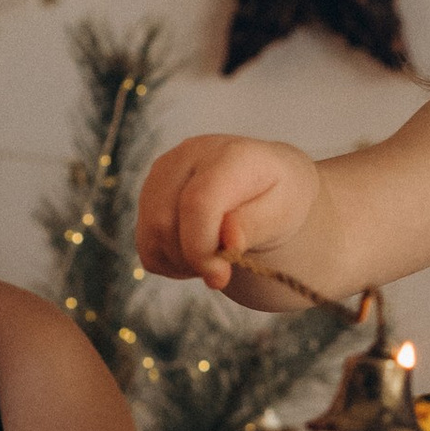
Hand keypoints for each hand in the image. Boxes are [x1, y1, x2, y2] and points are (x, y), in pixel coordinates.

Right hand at [137, 135, 322, 292]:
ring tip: (214, 256)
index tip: (220, 276)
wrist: (266, 181)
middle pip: (165, 222)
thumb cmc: (279, 197)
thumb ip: (255, 225)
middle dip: (193, 260)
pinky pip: (145, 243)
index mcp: (231, 155)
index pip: (197, 203)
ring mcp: (164, 171)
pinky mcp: (150, 191)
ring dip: (181, 261)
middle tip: (224, 270)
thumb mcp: (284, 212)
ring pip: (151, 234)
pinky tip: (196, 250)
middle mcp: (189, 154)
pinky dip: (168, 259)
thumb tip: (228, 241)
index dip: (201, 247)